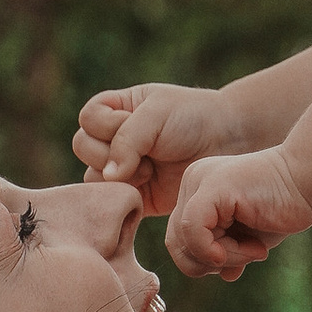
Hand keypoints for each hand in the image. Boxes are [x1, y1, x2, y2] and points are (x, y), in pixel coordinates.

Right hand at [73, 80, 232, 216]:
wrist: (228, 143)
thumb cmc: (193, 118)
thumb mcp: (157, 114)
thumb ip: (127, 139)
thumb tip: (107, 177)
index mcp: (116, 109)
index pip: (88, 119)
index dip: (108, 124)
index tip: (139, 124)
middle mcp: (114, 138)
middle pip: (83, 148)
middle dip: (111, 153)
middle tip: (146, 154)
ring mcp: (122, 168)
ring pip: (93, 178)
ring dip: (120, 176)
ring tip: (151, 171)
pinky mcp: (135, 195)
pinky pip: (112, 202)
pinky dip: (123, 198)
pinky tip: (148, 187)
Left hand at [165, 145, 311, 280]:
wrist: (309, 182)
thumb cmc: (283, 207)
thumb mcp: (248, 237)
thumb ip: (228, 252)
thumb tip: (224, 275)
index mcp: (195, 194)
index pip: (179, 240)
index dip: (206, 261)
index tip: (245, 258)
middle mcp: (192, 184)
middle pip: (177, 244)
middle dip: (210, 263)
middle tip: (248, 257)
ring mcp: (198, 183)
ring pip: (185, 241)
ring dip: (224, 258)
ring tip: (255, 250)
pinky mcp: (211, 188)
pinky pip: (193, 232)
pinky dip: (219, 252)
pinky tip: (253, 249)